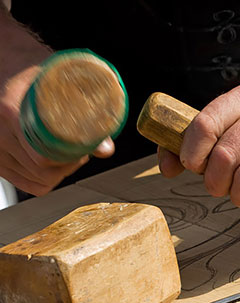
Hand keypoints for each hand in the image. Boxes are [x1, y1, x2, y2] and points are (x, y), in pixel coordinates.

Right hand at [0, 11, 113, 195]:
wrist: (5, 59)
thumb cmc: (34, 69)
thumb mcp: (60, 80)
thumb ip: (86, 111)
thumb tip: (106, 149)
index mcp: (9, 112)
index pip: (42, 157)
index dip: (69, 160)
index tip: (83, 150)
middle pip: (40, 170)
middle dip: (67, 166)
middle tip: (81, 152)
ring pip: (34, 179)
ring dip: (57, 173)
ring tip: (69, 155)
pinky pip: (25, 182)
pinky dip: (43, 180)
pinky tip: (55, 167)